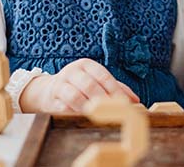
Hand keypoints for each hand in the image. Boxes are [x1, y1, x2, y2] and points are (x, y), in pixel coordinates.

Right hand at [19, 59, 139, 112]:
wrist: (48, 90)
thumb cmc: (79, 85)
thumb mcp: (96, 81)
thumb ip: (116, 88)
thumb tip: (135, 100)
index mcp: (86, 64)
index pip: (103, 76)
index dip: (114, 90)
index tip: (123, 104)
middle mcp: (72, 71)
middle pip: (90, 85)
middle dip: (102, 100)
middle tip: (112, 113)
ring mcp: (60, 83)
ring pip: (75, 96)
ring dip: (87, 108)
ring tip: (96, 116)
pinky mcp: (51, 98)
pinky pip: (63, 107)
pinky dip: (74, 113)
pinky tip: (81, 117)